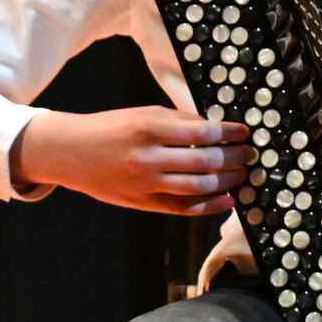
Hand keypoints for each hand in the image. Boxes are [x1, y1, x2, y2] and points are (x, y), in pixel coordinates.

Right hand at [12, 106, 250, 215]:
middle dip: (234, 158)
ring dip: (227, 181)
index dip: (229, 133)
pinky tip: (228, 200)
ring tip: (242, 175)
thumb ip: (179, 121)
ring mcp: (145, 183)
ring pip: (199, 187)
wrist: (71, 152)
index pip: (202, 132)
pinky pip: (183, 208)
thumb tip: (216, 129)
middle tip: (250, 154)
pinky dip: (210, 206)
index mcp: (149, 128)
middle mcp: (148, 157)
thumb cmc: (110, 128)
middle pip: (205, 161)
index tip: (245, 132)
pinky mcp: (142, 202)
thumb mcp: (143, 113)